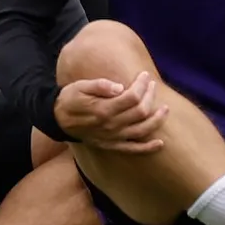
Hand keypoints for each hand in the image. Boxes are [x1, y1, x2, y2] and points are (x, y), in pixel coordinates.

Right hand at [53, 71, 168, 153]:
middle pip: (141, 111)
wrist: (59, 119)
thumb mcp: (79, 87)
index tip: (145, 75)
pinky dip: (148, 148)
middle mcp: (110, 126)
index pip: (132, 97)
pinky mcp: (112, 145)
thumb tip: (119, 87)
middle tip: (153, 85)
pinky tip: (160, 144)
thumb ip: (99, 85)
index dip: (142, 85)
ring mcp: (112, 137)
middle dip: (151, 96)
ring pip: (142, 130)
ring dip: (157, 120)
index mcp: (103, 110)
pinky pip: (133, 149)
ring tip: (165, 109)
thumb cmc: (71, 99)